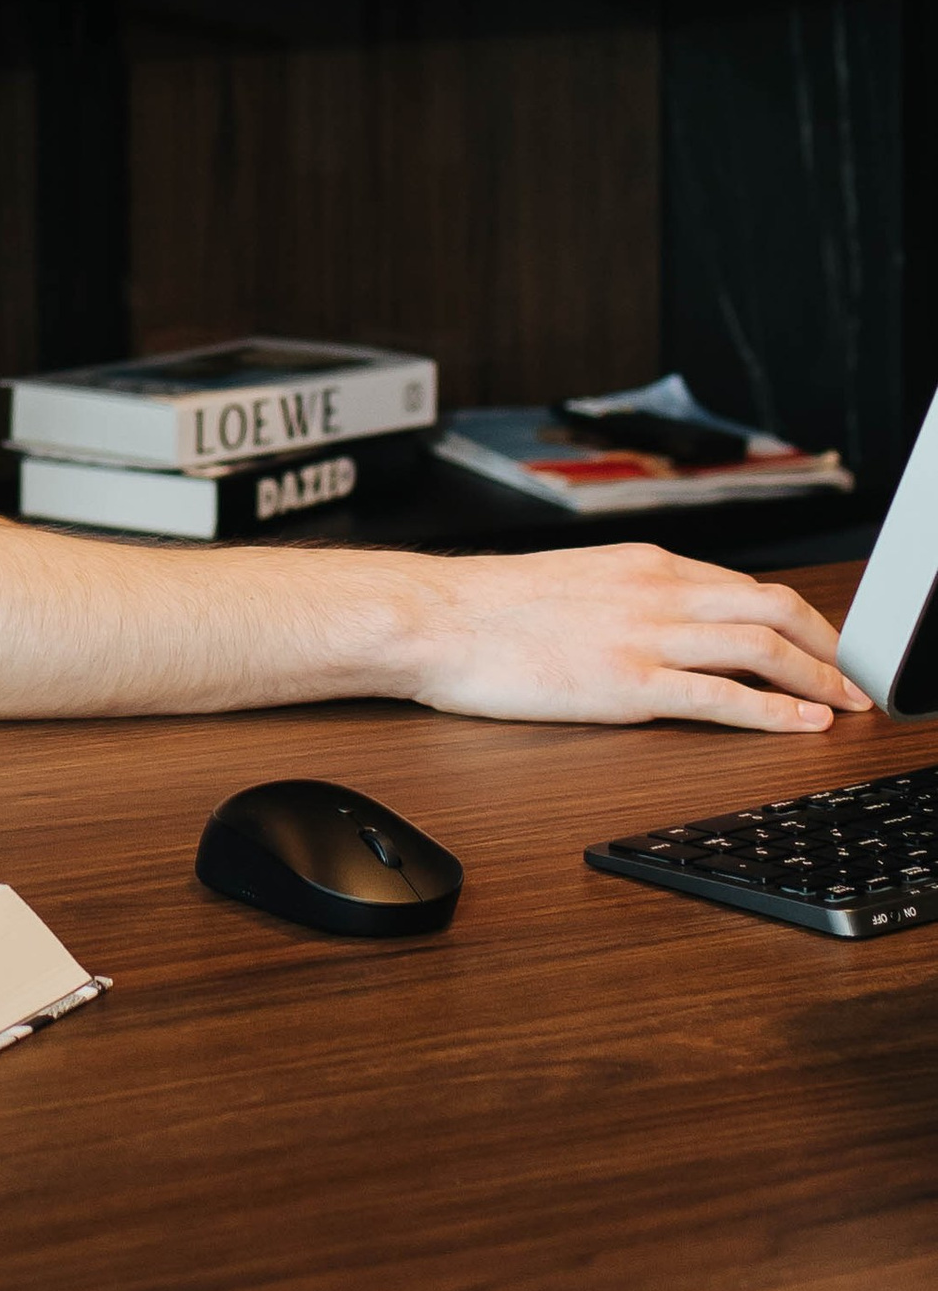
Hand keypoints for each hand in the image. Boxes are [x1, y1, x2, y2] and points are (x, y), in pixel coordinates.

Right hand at [403, 543, 871, 732]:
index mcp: (643, 564)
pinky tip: (802, 726)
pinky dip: (774, 712)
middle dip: (827, 645)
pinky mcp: (627, 683)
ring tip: (846, 706)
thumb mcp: (573, 582)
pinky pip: (721, 698)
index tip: (821, 644)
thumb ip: (626, 597)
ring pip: (761, 647)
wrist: (434, 617)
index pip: (744, 585)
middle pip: (772, 608)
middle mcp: (655, 590)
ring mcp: (644, 636)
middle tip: (855, 677)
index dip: (799, 619)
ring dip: (817, 678)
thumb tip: (662, 622)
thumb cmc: (486, 607)